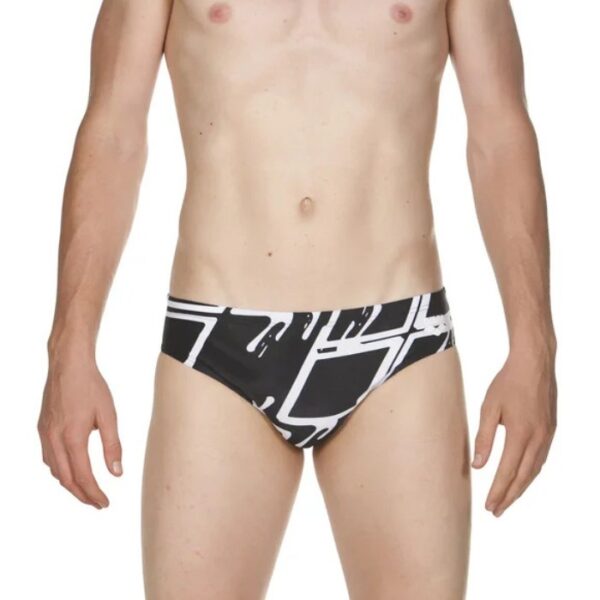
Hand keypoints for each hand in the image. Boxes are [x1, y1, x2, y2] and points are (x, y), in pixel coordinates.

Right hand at [38, 354, 121, 508]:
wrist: (68, 364)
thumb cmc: (92, 387)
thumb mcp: (108, 415)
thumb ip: (112, 446)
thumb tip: (117, 474)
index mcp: (72, 438)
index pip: (83, 477)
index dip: (94, 494)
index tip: (105, 504)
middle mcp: (54, 439)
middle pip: (66, 479)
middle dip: (82, 495)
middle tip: (97, 503)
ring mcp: (45, 434)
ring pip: (54, 470)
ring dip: (70, 484)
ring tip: (87, 489)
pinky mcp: (42, 427)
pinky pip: (49, 457)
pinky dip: (60, 469)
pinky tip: (71, 468)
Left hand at [472, 344, 556, 516]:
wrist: (534, 363)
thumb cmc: (507, 382)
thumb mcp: (489, 408)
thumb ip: (483, 438)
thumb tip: (477, 466)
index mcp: (520, 434)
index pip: (507, 471)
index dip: (498, 491)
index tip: (489, 506)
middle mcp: (538, 438)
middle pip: (523, 477)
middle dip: (509, 496)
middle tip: (496, 511)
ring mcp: (547, 435)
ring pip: (534, 470)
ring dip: (520, 487)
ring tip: (507, 499)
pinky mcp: (550, 430)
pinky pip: (541, 458)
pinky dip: (530, 473)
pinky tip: (522, 477)